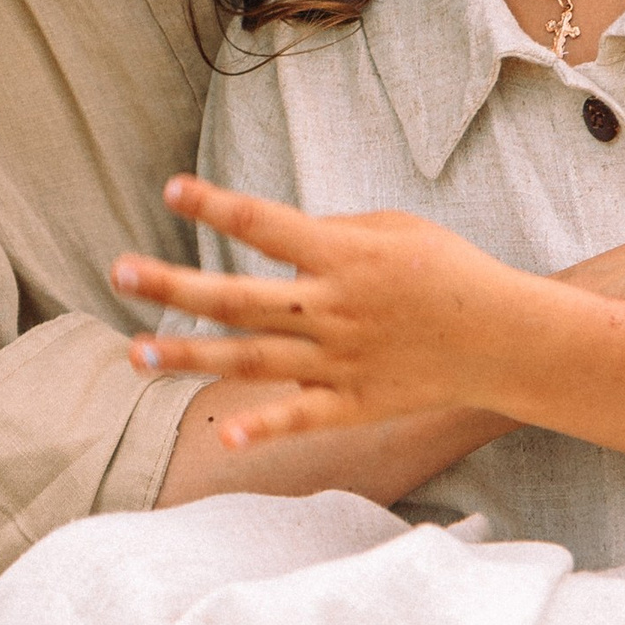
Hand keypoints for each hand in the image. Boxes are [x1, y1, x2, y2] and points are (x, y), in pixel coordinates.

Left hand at [114, 177, 536, 449]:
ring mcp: (341, 360)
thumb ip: (328, 231)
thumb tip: (271, 235)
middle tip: (119, 271)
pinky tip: (222, 434)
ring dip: (190, 356)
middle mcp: (333, 307)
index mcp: (343, 254)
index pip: (266, 224)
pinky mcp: (355, 402)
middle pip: (239, 297)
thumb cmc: (445, 270)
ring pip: (252, 358)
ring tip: (134, 352)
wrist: (504, 336)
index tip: (171, 190)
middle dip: (174, 286)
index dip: (217, 207)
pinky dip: (264, 428)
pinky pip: (302, 418)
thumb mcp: (391, 228)